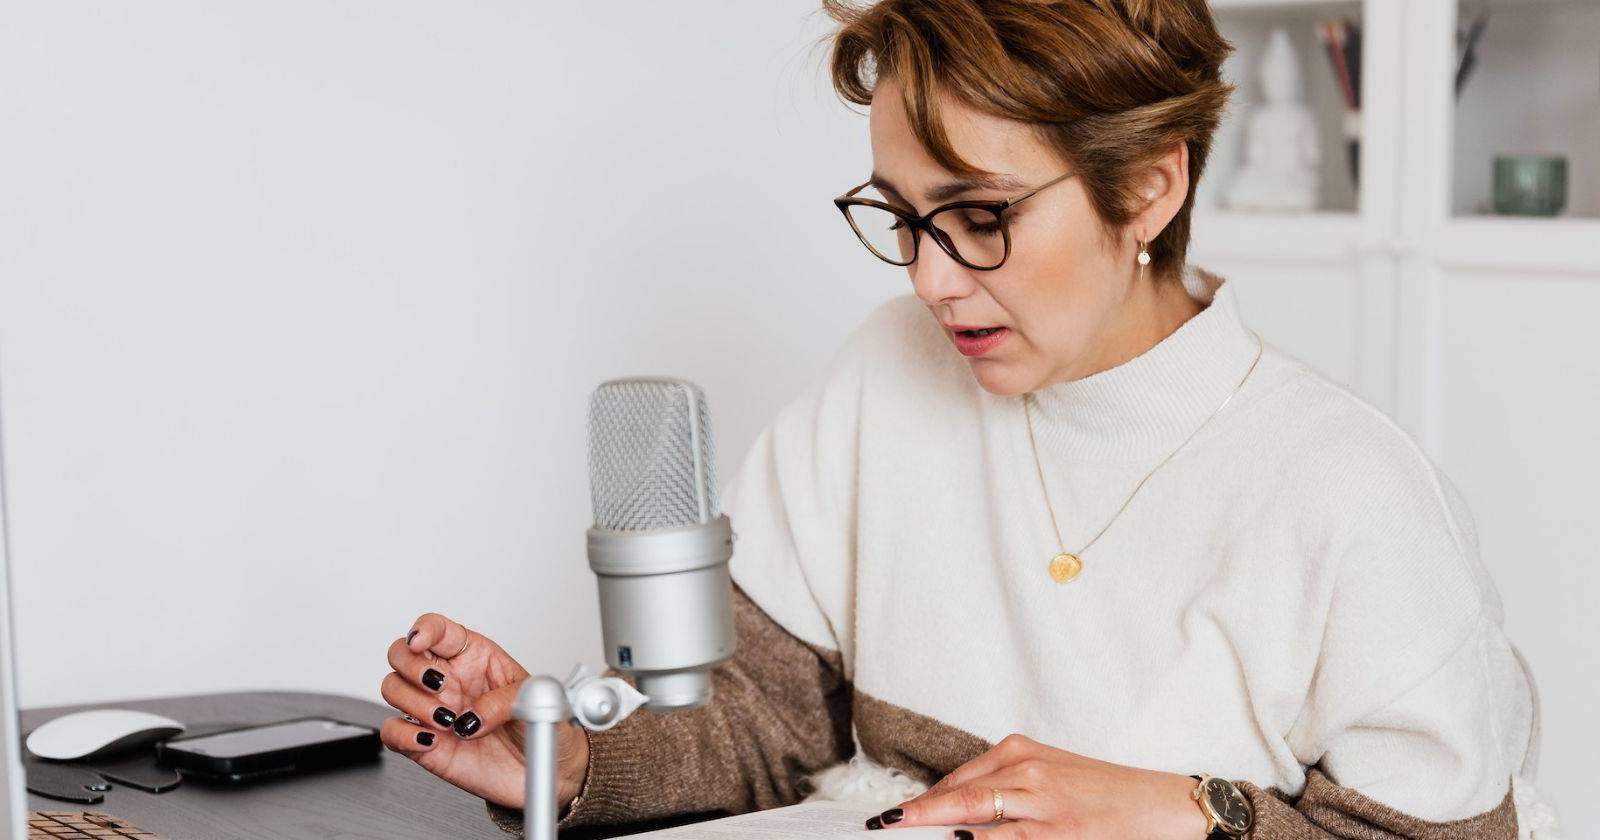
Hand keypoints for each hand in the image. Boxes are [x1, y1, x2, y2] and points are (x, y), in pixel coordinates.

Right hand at [379, 612, 589, 810]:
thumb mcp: (531, 700)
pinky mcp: (424, 742)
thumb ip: (504, 701)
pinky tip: (429, 740)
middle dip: (411, 666)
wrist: (542, 768)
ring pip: (392, 689)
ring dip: (413, 702)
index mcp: (472, 656)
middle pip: (401, 654)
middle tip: (439, 686)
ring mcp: (432, 709)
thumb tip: (472, 717)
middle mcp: (447, 679)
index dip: (423, 629)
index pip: (437, 629)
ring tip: (447, 720)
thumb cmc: (535, 724)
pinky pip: (392, 731)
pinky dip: (402, 735)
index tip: (420, 641)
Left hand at [867, 733, 1208, 838]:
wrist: (1163, 805)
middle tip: (883, 825)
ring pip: (979, 821)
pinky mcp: (1062, 835)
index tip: (893, 815)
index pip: (959, 779)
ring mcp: (1045, 807)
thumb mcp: (1049, 774)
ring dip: (941, 832)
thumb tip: (954, 813)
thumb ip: (1004, 785)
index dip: (923, 801)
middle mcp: (1029, 774)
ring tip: (907, 834)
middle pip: (960, 798)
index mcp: (1021, 752)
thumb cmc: (1104, 792)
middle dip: (918, 815)